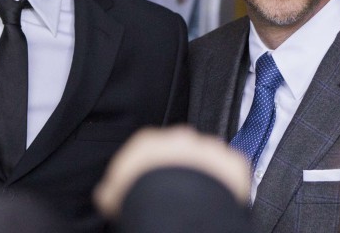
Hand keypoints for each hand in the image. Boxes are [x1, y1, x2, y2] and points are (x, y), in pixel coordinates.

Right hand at [94, 126, 250, 217]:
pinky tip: (221, 195)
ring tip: (199, 195)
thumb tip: (105, 193)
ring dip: (206, 171)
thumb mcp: (112, 194)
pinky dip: (229, 181)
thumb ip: (111, 188)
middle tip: (178, 188)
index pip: (150, 148)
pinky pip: (233, 169)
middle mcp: (180, 137)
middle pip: (181, 149)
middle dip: (181, 165)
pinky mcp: (233, 161)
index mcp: (148, 140)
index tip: (153, 181)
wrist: (175, 203)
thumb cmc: (140, 195)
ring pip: (209, 156)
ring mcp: (209, 147)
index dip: (153, 167)